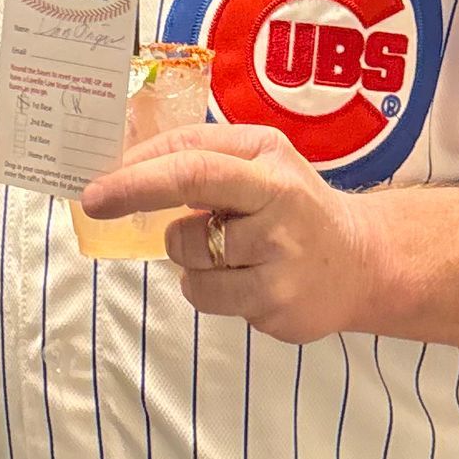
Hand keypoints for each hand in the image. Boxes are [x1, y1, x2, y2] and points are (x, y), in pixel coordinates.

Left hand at [80, 122, 391, 344]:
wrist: (362, 261)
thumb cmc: (292, 204)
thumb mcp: (260, 159)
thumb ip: (202, 152)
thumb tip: (126, 162)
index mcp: (268, 162)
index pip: (194, 158)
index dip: (138, 170)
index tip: (97, 182)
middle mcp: (278, 205)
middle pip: (192, 187)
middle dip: (134, 191)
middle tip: (95, 201)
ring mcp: (280, 260)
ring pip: (188, 256)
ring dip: (184, 253)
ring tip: (222, 248)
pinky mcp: (277, 306)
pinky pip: (206, 295)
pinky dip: (205, 286)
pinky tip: (239, 276)